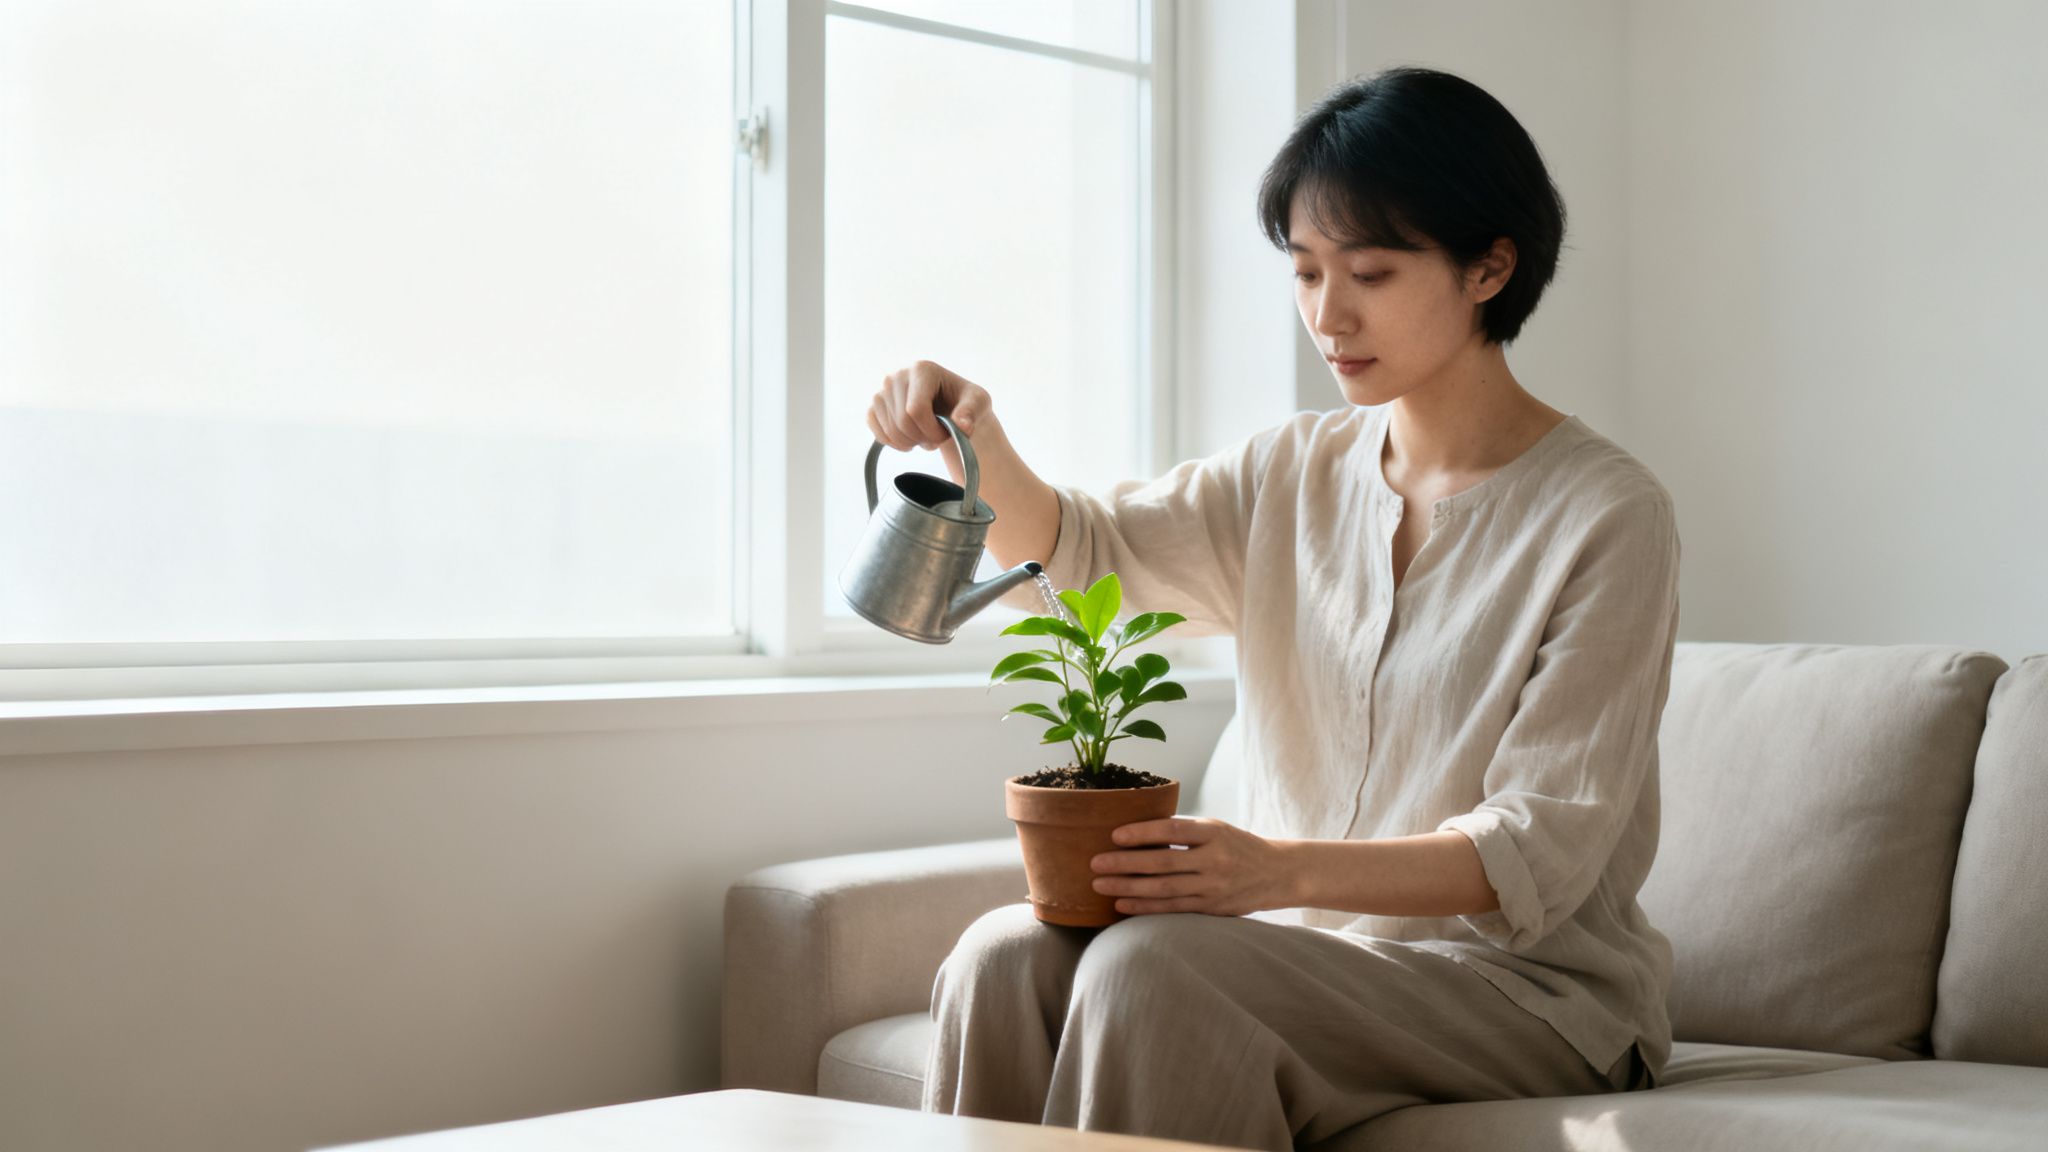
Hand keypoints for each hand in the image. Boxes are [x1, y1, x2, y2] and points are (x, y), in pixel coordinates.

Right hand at [868, 360, 994, 451]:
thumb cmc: (965, 402)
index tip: (947, 434)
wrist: (951, 406)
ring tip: (926, 436)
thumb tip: (962, 426)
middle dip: (923, 438)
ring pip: (890, 431)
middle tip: (937, 438)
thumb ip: (971, 412)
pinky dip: (895, 444)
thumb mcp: (978, 402)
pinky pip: (878, 433)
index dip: (932, 431)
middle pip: (902, 422)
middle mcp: (897, 376)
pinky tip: (910, 439)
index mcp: (921, 369)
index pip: (915, 409)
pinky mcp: (875, 406)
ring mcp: (883, 391)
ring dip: (911, 443)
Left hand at [1090, 816, 1296, 916]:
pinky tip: (1123, 905)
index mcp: (1215, 832)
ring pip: (1164, 888)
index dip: (1144, 832)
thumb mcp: (1216, 829)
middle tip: (1096, 863)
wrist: (1277, 873)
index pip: (1174, 829)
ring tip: (1100, 885)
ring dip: (1128, 888)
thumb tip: (1137, 831)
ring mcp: (1213, 886)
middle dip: (1126, 863)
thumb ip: (1184, 831)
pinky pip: (1173, 908)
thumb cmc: (1237, 845)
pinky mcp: (1211, 907)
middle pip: (1163, 861)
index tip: (1115, 835)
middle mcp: (1215, 859)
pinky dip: (1146, 907)